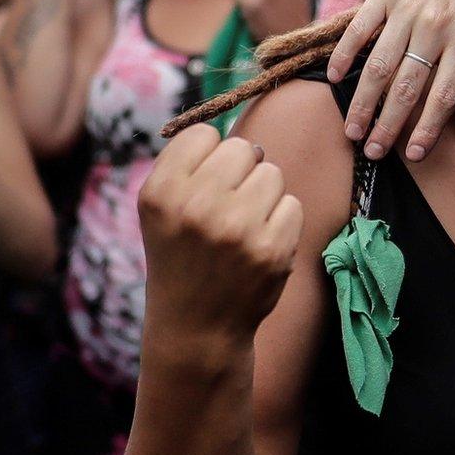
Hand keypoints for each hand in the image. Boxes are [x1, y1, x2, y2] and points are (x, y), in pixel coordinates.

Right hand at [138, 126, 304, 348]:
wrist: (197, 325)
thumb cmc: (181, 256)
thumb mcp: (161, 209)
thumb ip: (188, 164)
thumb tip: (235, 129)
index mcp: (160, 192)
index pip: (203, 135)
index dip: (208, 156)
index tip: (203, 183)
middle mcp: (196, 206)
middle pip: (243, 148)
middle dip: (240, 172)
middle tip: (227, 206)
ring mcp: (237, 228)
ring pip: (272, 173)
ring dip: (264, 195)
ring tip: (241, 226)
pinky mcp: (272, 248)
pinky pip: (293, 204)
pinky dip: (282, 221)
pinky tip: (259, 244)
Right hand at [328, 0, 454, 162]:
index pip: (444, 95)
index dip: (427, 128)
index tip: (412, 154)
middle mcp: (437, 26)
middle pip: (407, 87)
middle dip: (387, 125)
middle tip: (371, 151)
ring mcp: (409, 8)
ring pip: (379, 65)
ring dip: (362, 102)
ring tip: (352, 130)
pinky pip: (360, 28)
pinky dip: (345, 55)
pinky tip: (336, 79)